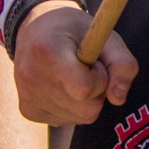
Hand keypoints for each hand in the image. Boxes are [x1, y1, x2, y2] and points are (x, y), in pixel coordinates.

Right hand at [13, 0, 136, 125]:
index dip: (100, 78)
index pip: (84, 88)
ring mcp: (27, 98)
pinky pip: (66, 120)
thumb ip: (121, 62)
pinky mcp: (28, 111)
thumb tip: (119, 98)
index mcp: (47, 52)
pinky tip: (63, 85)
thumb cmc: (73, 29)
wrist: (35, 29)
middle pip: (87, 108)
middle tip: (86, 68)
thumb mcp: (102, 32)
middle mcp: (31, 78)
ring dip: (86, 99)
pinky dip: (73, 106)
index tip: (96, 62)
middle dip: (97, 90)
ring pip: (80, 117)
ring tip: (74, 74)